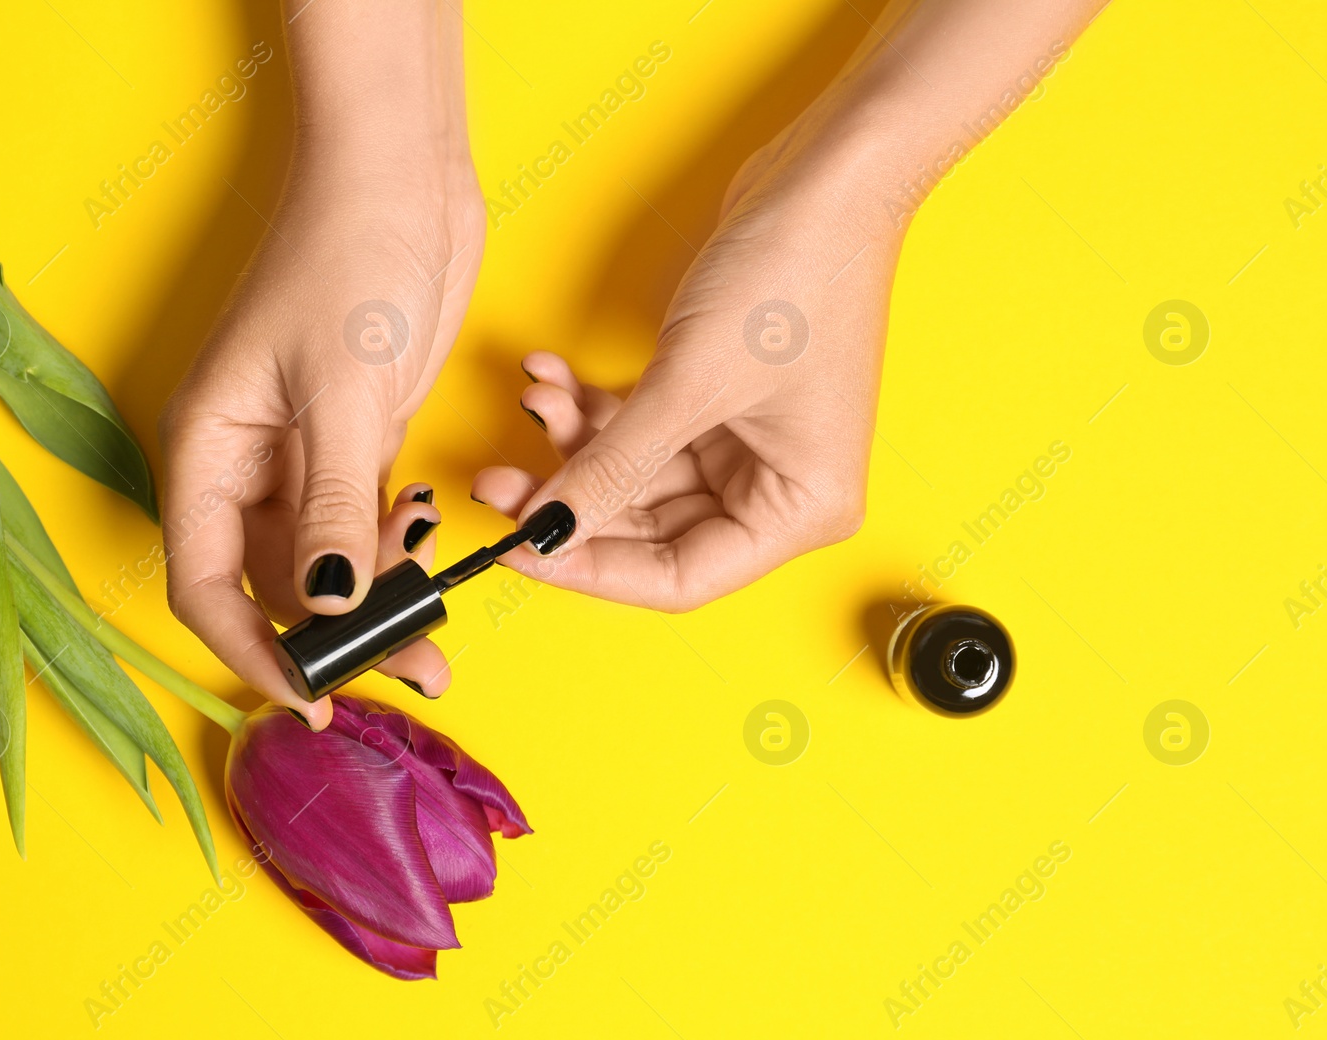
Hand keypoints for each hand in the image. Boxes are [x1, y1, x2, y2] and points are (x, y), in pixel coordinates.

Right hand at [160, 6, 480, 724]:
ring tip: (441, 631)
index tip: (311, 697)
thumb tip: (329, 605)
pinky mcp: (355, 439)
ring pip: (327, 563)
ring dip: (381, 601)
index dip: (250, 651)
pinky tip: (435, 550)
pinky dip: (398, 549)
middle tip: (415, 672)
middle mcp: (244, 462)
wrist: (401, 178)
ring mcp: (300, 454)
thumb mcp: (341, 391)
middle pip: (272, 585)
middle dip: (339, 637)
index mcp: (207, 449)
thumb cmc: (349, 259)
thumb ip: (331, 505)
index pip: (203, 584)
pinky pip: (365, 524)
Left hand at [474, 110, 896, 609]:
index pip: (679, 577)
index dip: (592, 569)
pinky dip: (595, 409)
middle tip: (498, 480)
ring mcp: (748, 445)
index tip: (520, 548)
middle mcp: (779, 489)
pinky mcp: (718, 402)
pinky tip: (552, 378)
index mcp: (800, 509)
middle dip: (573, 499)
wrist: (828, 175)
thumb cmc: (796, 274)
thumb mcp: (688, 384)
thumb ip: (610, 466)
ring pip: (636, 477)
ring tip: (532, 400)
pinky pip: (641, 430)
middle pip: (650, 530)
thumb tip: (546, 529)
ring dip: (576, 443)